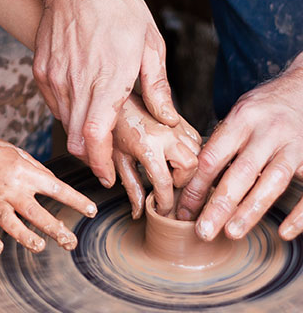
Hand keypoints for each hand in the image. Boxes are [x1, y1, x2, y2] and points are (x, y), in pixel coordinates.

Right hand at [0, 130, 96, 253]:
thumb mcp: (18, 154)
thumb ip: (37, 171)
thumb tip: (55, 186)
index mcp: (24, 172)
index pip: (56, 188)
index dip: (76, 200)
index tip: (91, 211)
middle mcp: (10, 187)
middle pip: (35, 211)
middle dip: (55, 228)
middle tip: (70, 241)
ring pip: (10, 222)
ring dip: (25, 236)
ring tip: (40, 246)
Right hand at [30, 0, 178, 186]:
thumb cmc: (117, 8)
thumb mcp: (150, 44)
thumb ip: (157, 88)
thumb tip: (168, 120)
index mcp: (109, 78)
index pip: (97, 136)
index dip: (100, 163)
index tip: (107, 176)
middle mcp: (77, 82)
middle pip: (76, 139)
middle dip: (90, 157)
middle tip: (104, 160)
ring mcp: (55, 77)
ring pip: (64, 123)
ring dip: (81, 131)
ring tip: (97, 121)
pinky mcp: (41, 71)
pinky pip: (52, 103)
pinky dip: (67, 111)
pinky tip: (81, 99)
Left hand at [112, 94, 199, 218]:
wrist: (117, 100)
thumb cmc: (113, 127)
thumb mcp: (118, 160)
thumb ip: (131, 186)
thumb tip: (138, 211)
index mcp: (147, 146)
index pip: (165, 182)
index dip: (165, 202)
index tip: (162, 210)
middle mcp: (166, 135)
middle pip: (191, 167)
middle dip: (183, 181)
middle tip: (168, 186)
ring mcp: (175, 126)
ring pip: (198, 153)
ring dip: (188, 167)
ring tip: (172, 173)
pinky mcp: (181, 120)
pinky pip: (197, 140)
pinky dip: (191, 152)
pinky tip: (175, 157)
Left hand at [177, 55, 302, 241]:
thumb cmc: (264, 109)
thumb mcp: (239, 115)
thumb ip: (221, 144)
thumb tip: (190, 182)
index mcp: (242, 119)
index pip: (212, 157)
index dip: (195, 186)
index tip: (182, 212)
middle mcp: (268, 131)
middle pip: (241, 172)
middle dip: (219, 205)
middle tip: (203, 232)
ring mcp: (296, 144)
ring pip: (272, 180)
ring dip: (251, 210)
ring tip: (231, 233)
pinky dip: (301, 214)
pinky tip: (284, 232)